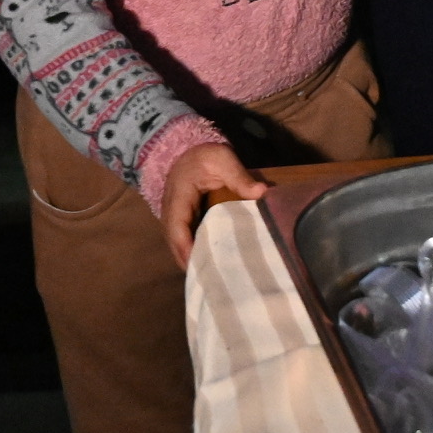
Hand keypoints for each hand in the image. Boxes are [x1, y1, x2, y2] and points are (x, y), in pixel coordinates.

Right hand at [160, 142, 264, 269]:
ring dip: (190, 261)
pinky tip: (210, 265)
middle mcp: (171, 211)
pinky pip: (183, 242)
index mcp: (179, 197)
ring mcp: (174, 218)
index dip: (185, 247)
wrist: (189, 151)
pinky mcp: (181, 222)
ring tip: (212, 279)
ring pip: (177, 246)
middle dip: (189, 262)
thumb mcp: (223, 159)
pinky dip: (192, 254)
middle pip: (175, 244)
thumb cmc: (205, 157)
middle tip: (211, 281)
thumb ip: (239, 176)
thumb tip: (262, 192)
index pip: (177, 227)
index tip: (199, 264)